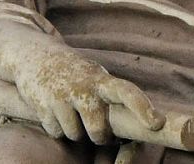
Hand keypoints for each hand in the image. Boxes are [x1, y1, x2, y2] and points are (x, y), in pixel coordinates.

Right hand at [11, 48, 162, 143]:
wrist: (36, 56)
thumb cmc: (77, 75)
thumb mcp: (95, 78)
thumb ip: (110, 100)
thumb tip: (129, 134)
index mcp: (102, 80)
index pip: (127, 92)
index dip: (142, 107)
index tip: (156, 122)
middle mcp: (83, 87)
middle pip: (98, 130)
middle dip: (100, 137)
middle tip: (99, 131)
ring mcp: (61, 96)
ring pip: (75, 135)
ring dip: (75, 131)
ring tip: (72, 114)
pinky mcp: (42, 104)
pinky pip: (56, 132)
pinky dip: (57, 128)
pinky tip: (55, 112)